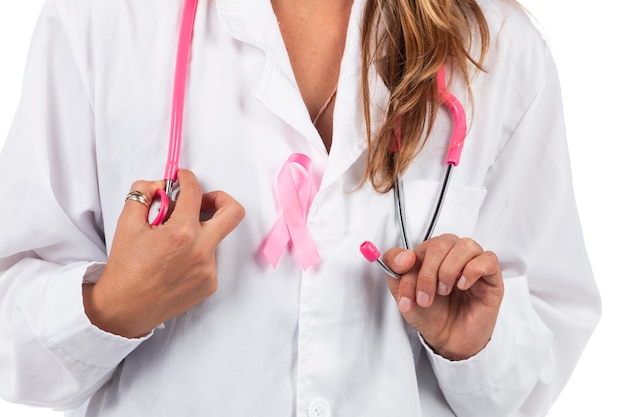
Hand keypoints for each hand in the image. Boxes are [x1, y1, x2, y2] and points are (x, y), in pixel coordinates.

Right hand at [83, 169, 244, 337]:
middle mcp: (201, 250)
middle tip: (202, 201)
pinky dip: (195, 253)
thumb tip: (160, 185)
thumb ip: (143, 194)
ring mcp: (209, 269)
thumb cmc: (125, 268)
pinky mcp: (210, 284)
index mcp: (181, 232)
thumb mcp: (127, 223)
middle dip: (219, 198)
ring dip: (197, 232)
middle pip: (233, 212)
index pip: (194, 191)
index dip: (187, 178)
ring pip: (214, 237)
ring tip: (171, 243)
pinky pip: (210, 259)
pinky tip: (174, 262)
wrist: (124, 308)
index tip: (182, 178)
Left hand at [382, 234, 503, 360]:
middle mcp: (454, 254)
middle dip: (427, 273)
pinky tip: (462, 286)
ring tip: (443, 291)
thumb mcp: (403, 294)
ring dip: (448, 270)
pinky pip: (488, 259)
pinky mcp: (492, 278)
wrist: (448, 340)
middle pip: (441, 243)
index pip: (420, 245)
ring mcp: (474, 264)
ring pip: (465, 245)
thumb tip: (404, 257)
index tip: (404, 290)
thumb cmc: (430, 314)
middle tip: (424, 298)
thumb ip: (394, 271)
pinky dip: (472, 270)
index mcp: (432, 253)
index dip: (409, 267)